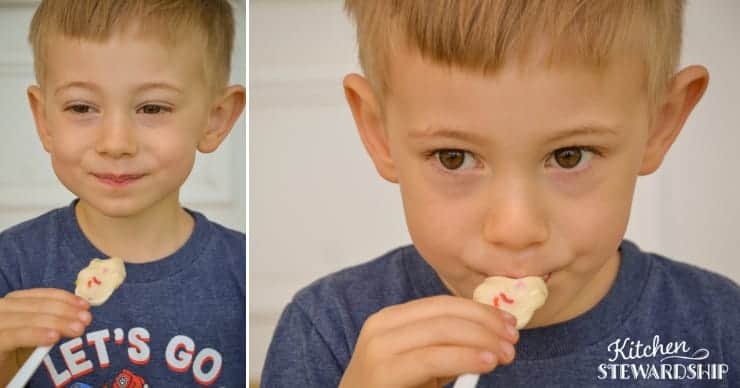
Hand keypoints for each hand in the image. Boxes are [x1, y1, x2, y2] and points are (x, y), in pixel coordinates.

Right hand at [0, 288, 90, 383]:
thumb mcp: (35, 335)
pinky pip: (13, 336)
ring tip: (77, 329)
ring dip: (55, 322)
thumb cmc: (15, 355)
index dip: (63, 298)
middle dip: (63, 310)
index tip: (85, 306)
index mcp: (9, 305)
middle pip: (33, 305)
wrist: (1, 377)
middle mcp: (0, 310)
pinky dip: (35, 334)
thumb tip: (80, 315)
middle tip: (86, 319)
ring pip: (25, 319)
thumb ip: (51, 323)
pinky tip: (52, 337)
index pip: (37, 295)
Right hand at [339, 295, 518, 387]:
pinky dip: (465, 357)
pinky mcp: (383, 371)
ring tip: (505, 354)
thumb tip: (493, 333)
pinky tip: (487, 362)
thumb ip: (447, 346)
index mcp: (391, 319)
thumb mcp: (420, 363)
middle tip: (512, 340)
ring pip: (441, 330)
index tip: (509, 323)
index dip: (480, 310)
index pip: (442, 304)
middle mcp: (382, 326)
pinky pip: (433, 357)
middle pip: (444, 314)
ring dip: (482, 339)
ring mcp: (379, 347)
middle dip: (486, 324)